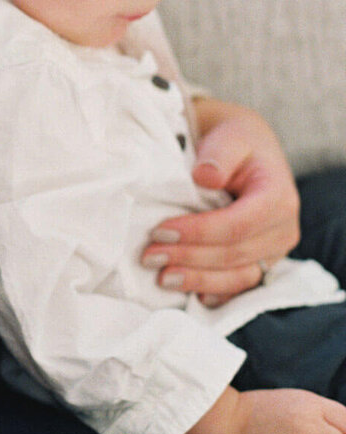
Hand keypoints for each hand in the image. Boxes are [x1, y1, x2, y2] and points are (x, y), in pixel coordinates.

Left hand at [141, 99, 299, 305]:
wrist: (244, 150)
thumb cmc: (234, 142)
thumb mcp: (229, 138)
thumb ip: (219, 155)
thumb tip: (204, 177)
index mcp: (280, 198)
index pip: (238, 225)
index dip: (199, 232)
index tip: (160, 232)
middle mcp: (283, 229)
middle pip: (235, 254)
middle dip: (190, 258)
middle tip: (149, 257)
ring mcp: (273, 250)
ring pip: (239, 276)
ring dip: (199, 280)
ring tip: (162, 278)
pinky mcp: (260, 262)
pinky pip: (241, 285)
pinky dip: (216, 292)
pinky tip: (192, 295)